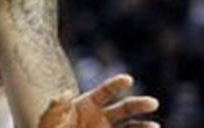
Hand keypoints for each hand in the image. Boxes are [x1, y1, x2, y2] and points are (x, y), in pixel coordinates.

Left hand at [39, 74, 159, 127]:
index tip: (128, 79)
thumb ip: (55, 107)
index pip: (105, 91)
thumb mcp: (48, 120)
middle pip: (124, 108)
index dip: (116, 84)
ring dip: (144, 126)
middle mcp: (101, 116)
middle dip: (139, 104)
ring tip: (155, 127)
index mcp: (88, 103)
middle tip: (153, 103)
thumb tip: (67, 92)